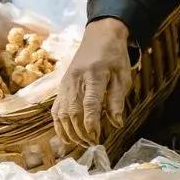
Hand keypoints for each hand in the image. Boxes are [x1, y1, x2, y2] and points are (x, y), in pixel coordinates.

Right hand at [52, 18, 132, 148]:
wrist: (100, 35)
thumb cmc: (114, 56)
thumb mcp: (122, 75)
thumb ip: (117, 100)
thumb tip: (116, 124)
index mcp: (94, 74)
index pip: (90, 103)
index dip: (92, 123)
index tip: (97, 137)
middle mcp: (76, 79)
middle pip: (73, 111)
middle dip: (81, 132)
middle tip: (93, 144)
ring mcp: (66, 83)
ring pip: (62, 112)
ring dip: (70, 132)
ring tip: (82, 143)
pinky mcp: (62, 86)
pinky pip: (56, 109)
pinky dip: (59, 125)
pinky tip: (66, 137)